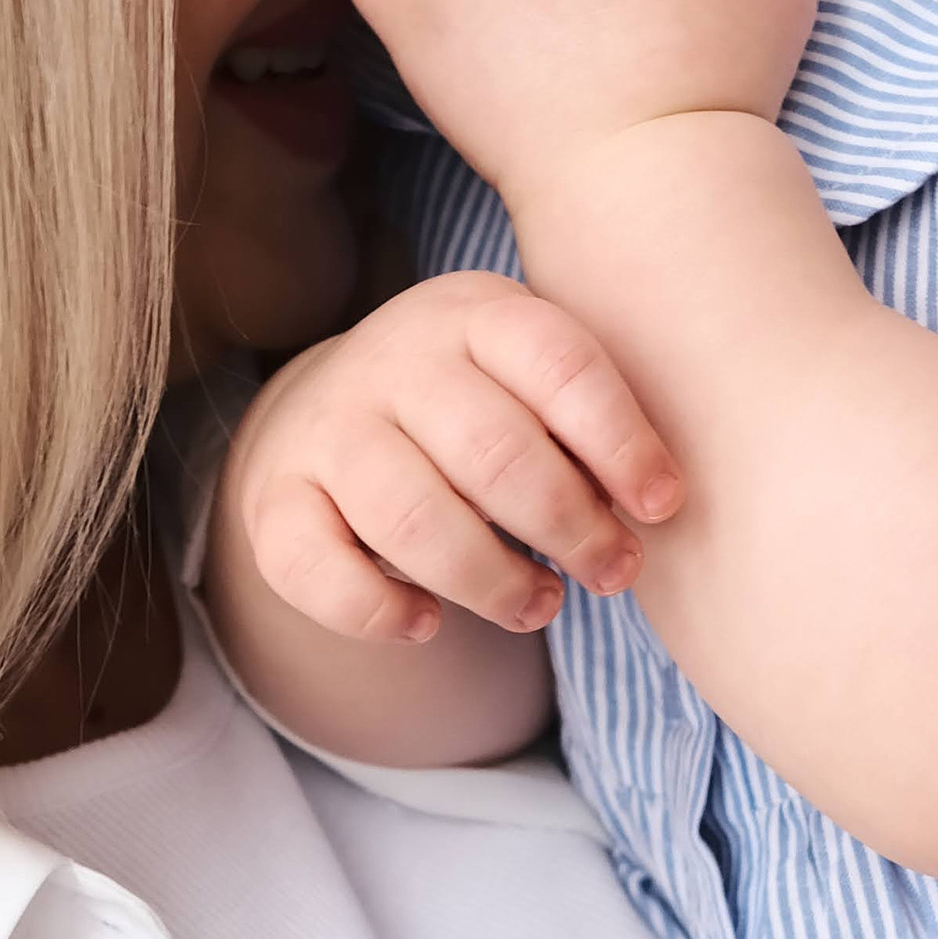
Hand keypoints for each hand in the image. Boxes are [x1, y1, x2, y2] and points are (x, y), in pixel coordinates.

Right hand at [222, 271, 684, 644]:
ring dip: (492, 581)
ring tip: (540, 605)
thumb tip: (651, 507)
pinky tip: (429, 622)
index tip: (662, 505)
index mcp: (475, 315)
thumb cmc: (476, 405)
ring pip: (412, 518)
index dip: (621, 442)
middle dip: (570, 528)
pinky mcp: (275, 499)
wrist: (331, 411)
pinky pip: (319, 570)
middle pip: (493, 452)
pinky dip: (380, 612)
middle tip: (612, 571)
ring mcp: (326, 428)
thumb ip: (586, 425)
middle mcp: (392, 360)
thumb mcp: (532, 381)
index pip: (559, 365)